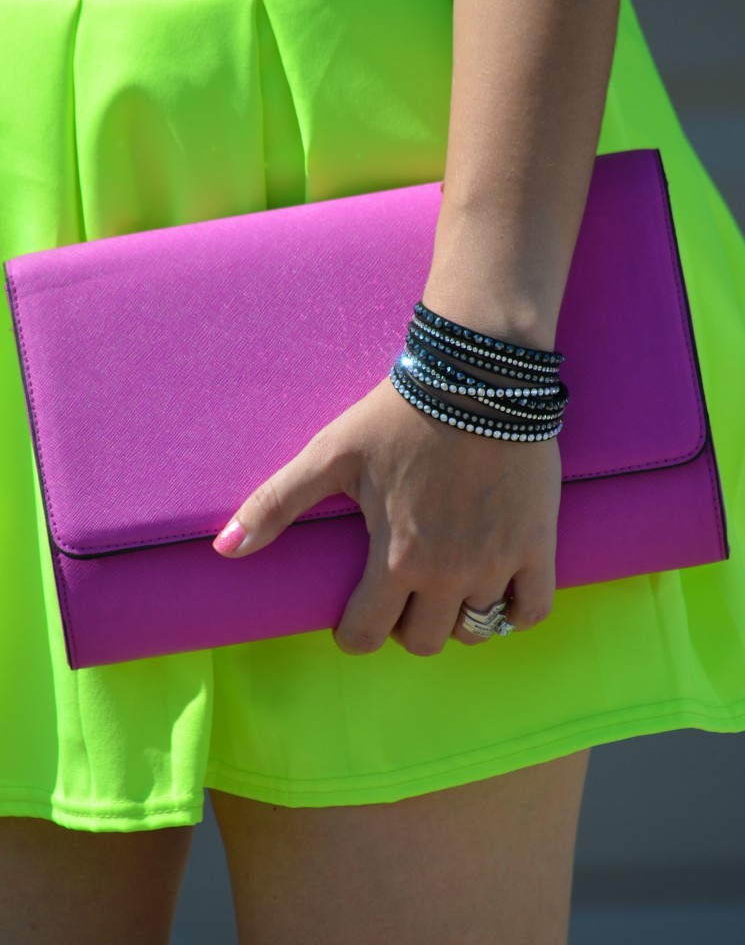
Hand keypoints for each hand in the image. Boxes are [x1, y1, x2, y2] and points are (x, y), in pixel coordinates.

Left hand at [212, 374, 560, 655]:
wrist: (479, 379)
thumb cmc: (400, 414)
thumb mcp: (331, 454)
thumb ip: (276, 503)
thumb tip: (223, 548)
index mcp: (394, 559)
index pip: (364, 636)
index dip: (353, 630)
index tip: (357, 611)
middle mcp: (447, 574)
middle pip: (422, 642)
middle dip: (404, 625)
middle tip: (402, 592)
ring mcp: (496, 563)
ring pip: (474, 630)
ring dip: (456, 618)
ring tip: (447, 586)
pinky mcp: (537, 545)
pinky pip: (531, 611)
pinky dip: (514, 611)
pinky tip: (498, 590)